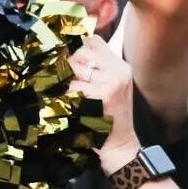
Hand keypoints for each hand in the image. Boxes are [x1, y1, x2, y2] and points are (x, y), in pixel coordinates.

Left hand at [68, 35, 138, 172]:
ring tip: (72, 97)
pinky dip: (67, 96)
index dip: (77, 48)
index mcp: (121, 67)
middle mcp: (119, 71)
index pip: (93, 41)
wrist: (120, 146)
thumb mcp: (111, 88)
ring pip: (74, 68)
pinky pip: (73, 87)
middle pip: (80, 52)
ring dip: (66, 82)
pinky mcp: (103, 95)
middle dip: (68, 67)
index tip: (68, 61)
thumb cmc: (109, 119)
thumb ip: (96, 69)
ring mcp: (112, 82)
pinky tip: (74, 107)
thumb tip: (66, 50)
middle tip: (68, 84)